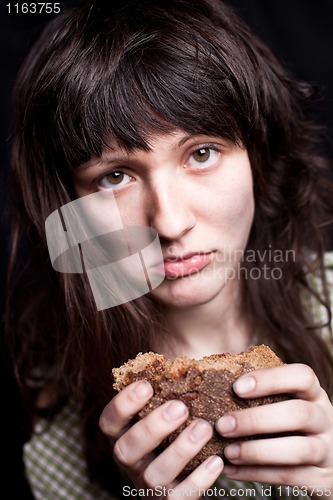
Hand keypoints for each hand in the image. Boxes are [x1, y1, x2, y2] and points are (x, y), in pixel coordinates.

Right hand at [99, 380, 223, 497]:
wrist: (183, 478)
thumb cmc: (174, 431)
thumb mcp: (164, 411)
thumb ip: (168, 392)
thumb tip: (194, 363)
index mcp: (124, 435)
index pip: (109, 422)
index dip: (123, 404)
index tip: (146, 385)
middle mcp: (131, 461)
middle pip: (127, 449)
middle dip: (152, 427)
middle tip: (180, 407)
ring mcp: (149, 485)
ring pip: (155, 475)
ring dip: (180, 450)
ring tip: (204, 428)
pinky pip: (181, 498)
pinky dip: (199, 480)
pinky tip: (217, 460)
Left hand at [215, 363, 332, 497]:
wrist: (324, 462)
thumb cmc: (290, 423)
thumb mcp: (285, 402)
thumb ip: (260, 390)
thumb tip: (213, 373)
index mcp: (313, 393)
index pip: (302, 376)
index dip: (270, 379)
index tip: (237, 387)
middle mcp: (324, 418)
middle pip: (298, 414)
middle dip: (256, 420)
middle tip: (223, 425)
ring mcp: (327, 450)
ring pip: (299, 449)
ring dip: (258, 451)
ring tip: (228, 452)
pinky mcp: (322, 479)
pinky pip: (290, 477)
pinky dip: (258, 474)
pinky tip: (232, 470)